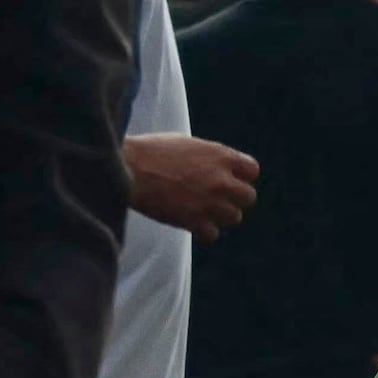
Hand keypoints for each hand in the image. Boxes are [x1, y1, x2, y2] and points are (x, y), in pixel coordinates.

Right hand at [123, 130, 259, 235]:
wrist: (125, 168)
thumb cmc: (148, 152)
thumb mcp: (184, 144)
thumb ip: (207, 157)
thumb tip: (217, 167)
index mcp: (219, 155)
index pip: (252, 169)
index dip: (241, 174)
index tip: (228, 177)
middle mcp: (221, 180)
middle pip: (248, 197)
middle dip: (234, 197)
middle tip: (214, 196)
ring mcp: (211, 202)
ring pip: (234, 217)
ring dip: (219, 215)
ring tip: (198, 208)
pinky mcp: (195, 221)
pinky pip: (213, 234)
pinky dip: (202, 231)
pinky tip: (189, 221)